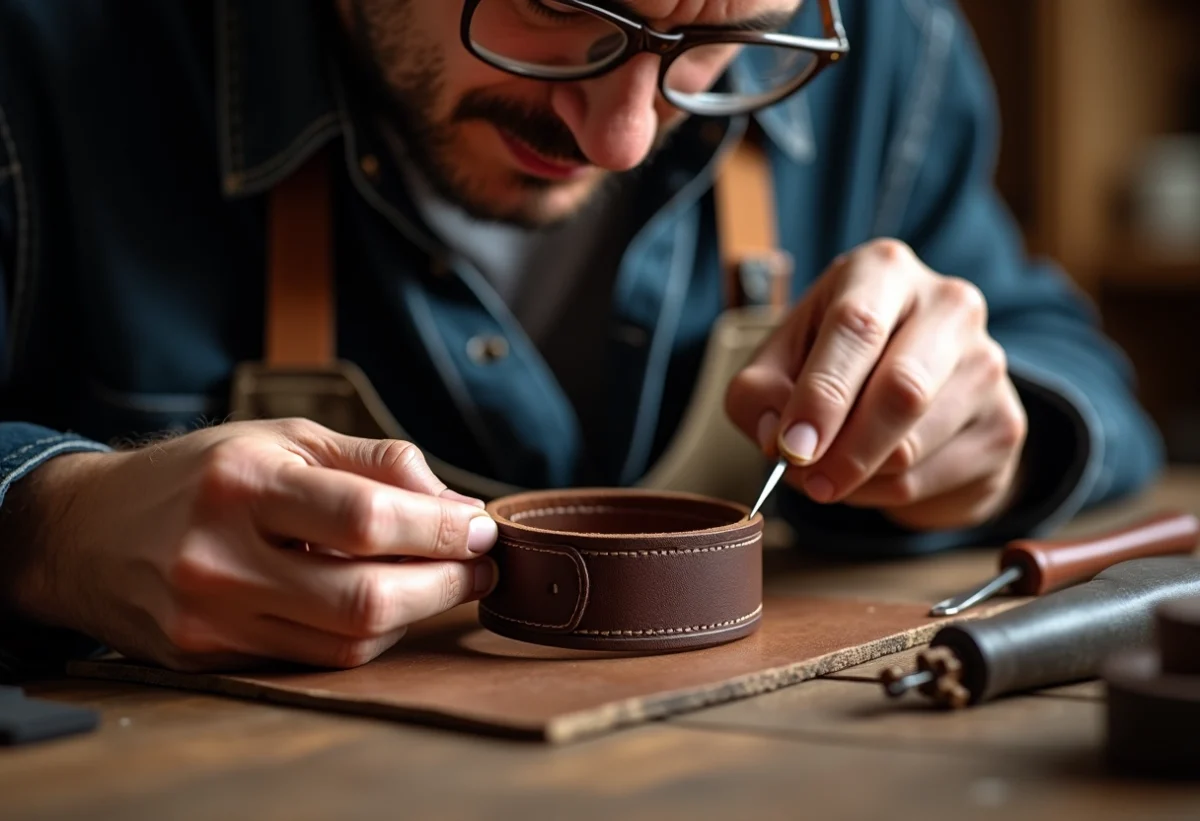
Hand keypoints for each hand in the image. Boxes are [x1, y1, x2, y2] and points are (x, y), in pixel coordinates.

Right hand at [0, 419, 497, 670]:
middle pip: (364, 597)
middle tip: (480, 566)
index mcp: (244, 481)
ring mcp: (209, 615)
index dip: (440, 531)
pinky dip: (365, 635)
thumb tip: (459, 507)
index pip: (365, 519)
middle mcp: (220, 553)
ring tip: (438, 581)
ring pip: (348, 640)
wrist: (88, 531)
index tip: (482, 528)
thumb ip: (378, 463)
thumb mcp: (287, 439)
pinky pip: (315, 659)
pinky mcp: (206, 655)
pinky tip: (381, 603)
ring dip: (414, 614)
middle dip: (444, 585)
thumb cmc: (204, 473)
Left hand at [726, 239, 1027, 530]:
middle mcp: (948, 304)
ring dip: (855, 477)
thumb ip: (759, 394)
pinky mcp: (1004, 422)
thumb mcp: (777, 363)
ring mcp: (987, 362)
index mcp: (882, 271)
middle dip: (845, 448)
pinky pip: (929, 477)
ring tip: (828, 472)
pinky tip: (869, 477)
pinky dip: (882, 494)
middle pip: (902, 388)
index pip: (856, 327)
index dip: (822, 395)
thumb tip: (777, 438)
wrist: (911, 388)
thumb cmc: (830, 363)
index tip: (792, 448)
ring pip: (913, 445)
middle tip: (806, 478)